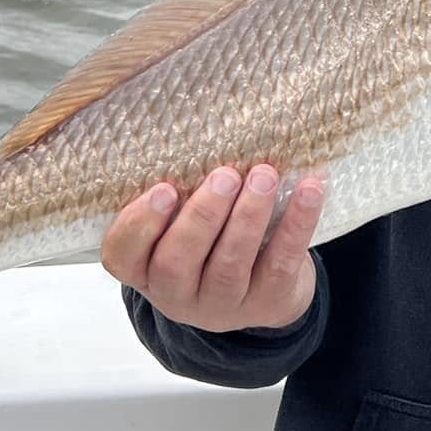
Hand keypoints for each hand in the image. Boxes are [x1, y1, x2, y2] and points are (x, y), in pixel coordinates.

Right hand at [102, 163, 325, 332]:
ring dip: (247, 217)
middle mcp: (176, 294)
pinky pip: (281, 263)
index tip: (163, 188)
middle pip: (177, 262)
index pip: (121, 254)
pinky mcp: (269, 302)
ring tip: (264, 176)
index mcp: (144, 268)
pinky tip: (309, 189)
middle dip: (202, 216)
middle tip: (225, 175)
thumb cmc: (210, 239)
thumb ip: (176, 193)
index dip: (139, 224)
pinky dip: (297, 223)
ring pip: (229, 266)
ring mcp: (223, 304)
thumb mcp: (180, 222)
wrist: (263, 290)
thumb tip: (196, 126)